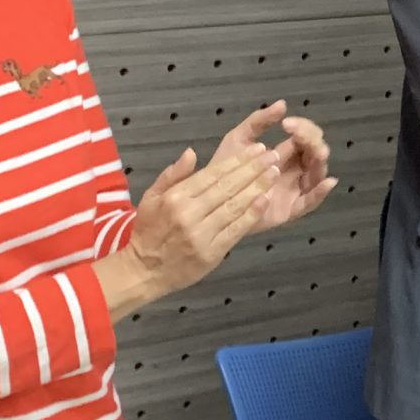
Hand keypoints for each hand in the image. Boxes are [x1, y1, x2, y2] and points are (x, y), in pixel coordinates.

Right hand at [98, 142, 278, 313]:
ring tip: (274, 173)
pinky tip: (265, 200)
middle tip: (274, 155)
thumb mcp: (151, 198)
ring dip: (258, 188)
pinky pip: (236, 230)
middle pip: (227, 187)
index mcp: (175, 197)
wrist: (145, 270)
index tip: (257, 149)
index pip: (213, 174)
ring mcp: (202, 234)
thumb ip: (172, 174)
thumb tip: (191, 152)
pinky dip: (252, 214)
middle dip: (254, 169)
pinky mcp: (212, 253)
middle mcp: (189, 214)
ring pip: (234, 206)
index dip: (238, 160)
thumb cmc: (149, 231)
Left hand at [211, 101, 337, 230]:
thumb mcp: (239, 137)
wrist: (210, 197)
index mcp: (285, 153)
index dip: (302, 128)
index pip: (304, 137)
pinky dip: (321, 193)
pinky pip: (310, 202)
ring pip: (317, 175)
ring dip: (320, 161)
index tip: (287, 124)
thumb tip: (283, 104)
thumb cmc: (224, 168)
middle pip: (315, 153)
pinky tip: (328, 182)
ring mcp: (293, 190)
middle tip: (300, 135)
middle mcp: (294, 171)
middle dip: (313, 141)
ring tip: (317, 152)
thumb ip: (259, 121)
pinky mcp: (289, 210)